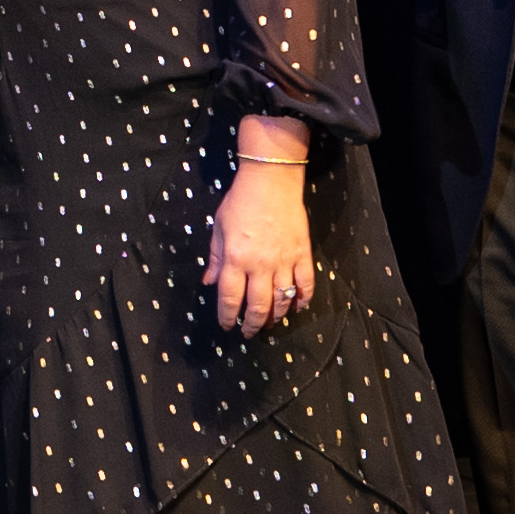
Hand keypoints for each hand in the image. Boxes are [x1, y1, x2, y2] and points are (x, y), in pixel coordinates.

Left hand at [207, 148, 317, 336]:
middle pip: (258, 306)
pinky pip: (305, 285)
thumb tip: (209, 282)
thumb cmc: (240, 202)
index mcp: (236, 259)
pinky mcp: (302, 254)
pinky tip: (296, 307)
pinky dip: (302, 300)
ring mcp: (284, 261)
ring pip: (282, 301)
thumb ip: (216, 258)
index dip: (227, 317)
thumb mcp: (219, 228)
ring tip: (270, 323)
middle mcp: (260, 265)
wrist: (271, 181)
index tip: (227, 326)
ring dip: (276, 317)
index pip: (230, 298)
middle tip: (248, 332)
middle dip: (252, 324)